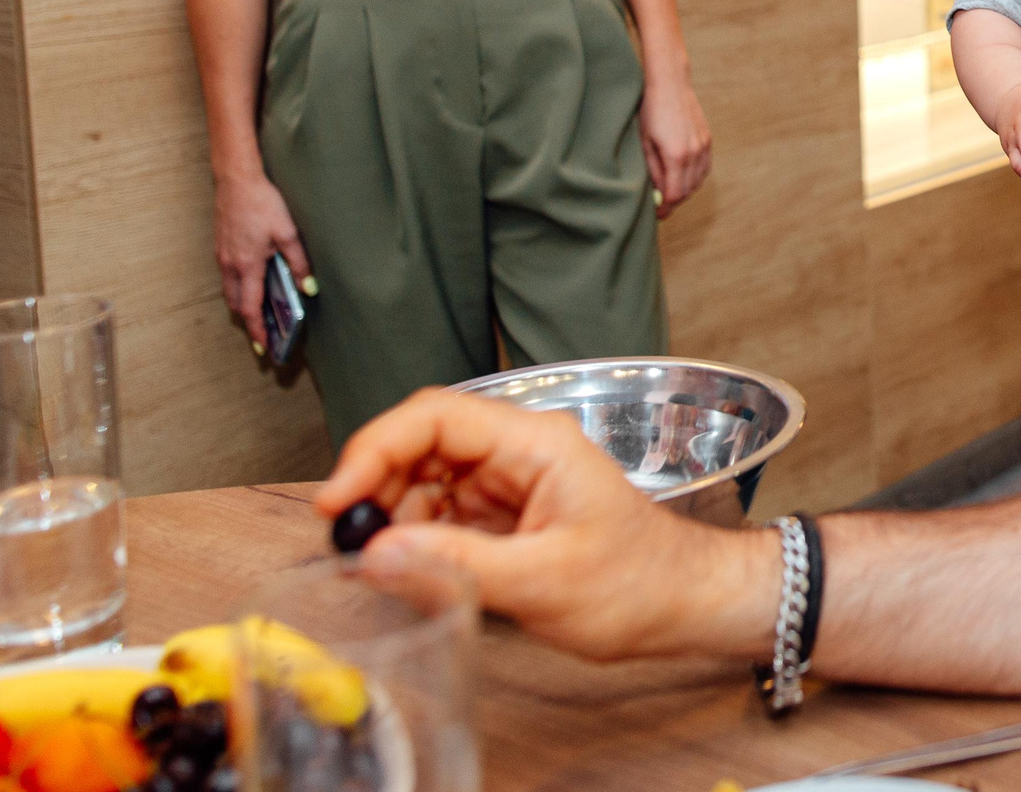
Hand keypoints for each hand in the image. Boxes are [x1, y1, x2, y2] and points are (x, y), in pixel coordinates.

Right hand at [214, 171, 307, 354]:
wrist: (236, 179)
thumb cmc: (263, 203)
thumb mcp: (288, 232)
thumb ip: (299, 263)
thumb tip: (308, 289)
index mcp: (247, 265)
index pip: (250, 308)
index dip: (257, 330)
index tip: (263, 347)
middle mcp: (230, 265)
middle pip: (236, 304)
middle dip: (248, 322)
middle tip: (264, 336)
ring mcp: (222, 256)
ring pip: (230, 291)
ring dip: (242, 305)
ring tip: (259, 315)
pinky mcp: (221, 247)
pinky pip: (227, 277)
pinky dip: (238, 288)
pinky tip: (252, 284)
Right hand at [315, 391, 767, 663]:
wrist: (682, 605)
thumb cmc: (634, 585)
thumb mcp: (542, 581)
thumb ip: (455, 564)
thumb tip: (372, 554)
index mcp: (536, 443)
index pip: (436, 416)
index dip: (375, 448)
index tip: (337, 499)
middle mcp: (518, 451)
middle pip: (421, 443)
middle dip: (375, 484)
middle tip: (343, 539)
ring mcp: (509, 482)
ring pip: (424, 479)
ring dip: (391, 515)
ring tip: (376, 562)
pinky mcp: (504, 515)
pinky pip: (442, 512)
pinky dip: (415, 537)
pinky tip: (404, 568)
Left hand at [640, 79, 711, 217]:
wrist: (669, 83)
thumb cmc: (650, 110)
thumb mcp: (644, 143)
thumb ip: (652, 170)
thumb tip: (656, 192)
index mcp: (676, 155)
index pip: (674, 195)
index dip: (665, 208)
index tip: (656, 214)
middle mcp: (694, 152)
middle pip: (687, 191)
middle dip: (674, 201)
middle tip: (660, 205)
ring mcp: (704, 145)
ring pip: (698, 181)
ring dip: (685, 189)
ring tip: (669, 190)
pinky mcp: (708, 139)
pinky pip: (704, 167)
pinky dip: (695, 176)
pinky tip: (682, 175)